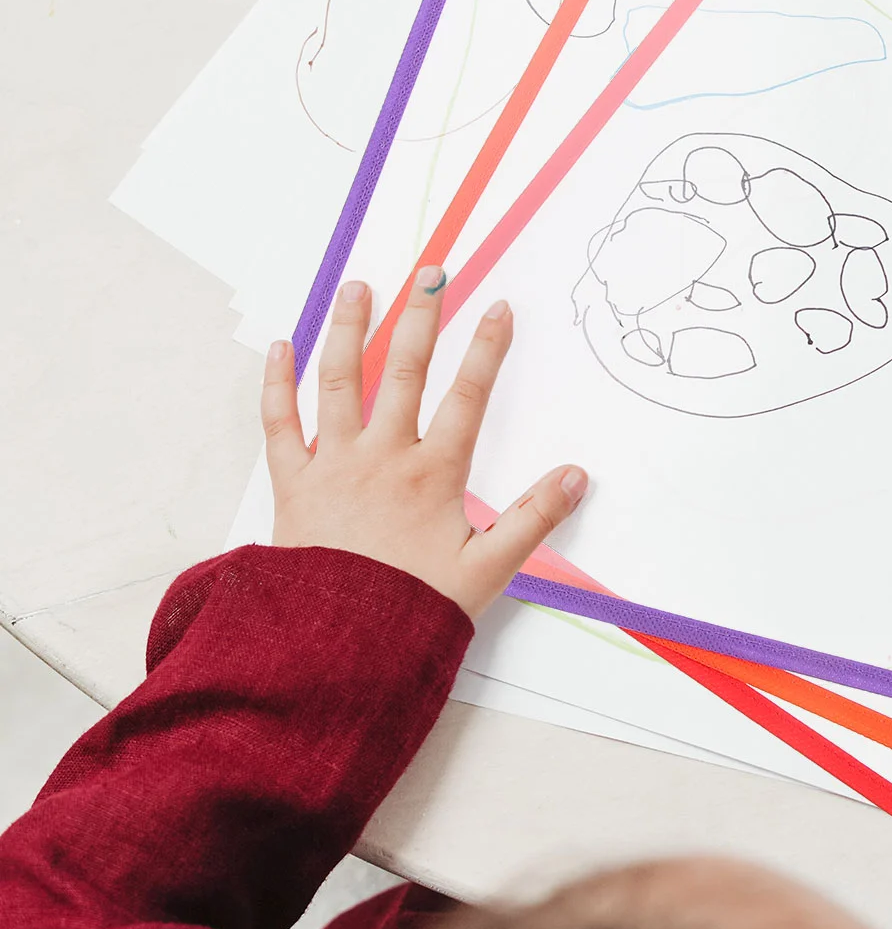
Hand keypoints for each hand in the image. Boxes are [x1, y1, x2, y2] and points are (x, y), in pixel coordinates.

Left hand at [261, 270, 587, 618]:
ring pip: (339, 382)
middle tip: (429, 274)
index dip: (487, 348)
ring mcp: (334, 466)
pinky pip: (278, 425)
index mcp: (433, 475)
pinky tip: (281, 347)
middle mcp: (383, 458)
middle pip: (403, 372)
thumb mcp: (487, 571)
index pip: (468, 396)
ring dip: (348, 329)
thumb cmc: (411, 612)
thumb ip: (534, 519)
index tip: (499, 306)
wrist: (331, 654)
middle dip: (420, 318)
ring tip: (357, 287)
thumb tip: (577, 475)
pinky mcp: (293, 486)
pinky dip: (276, 384)